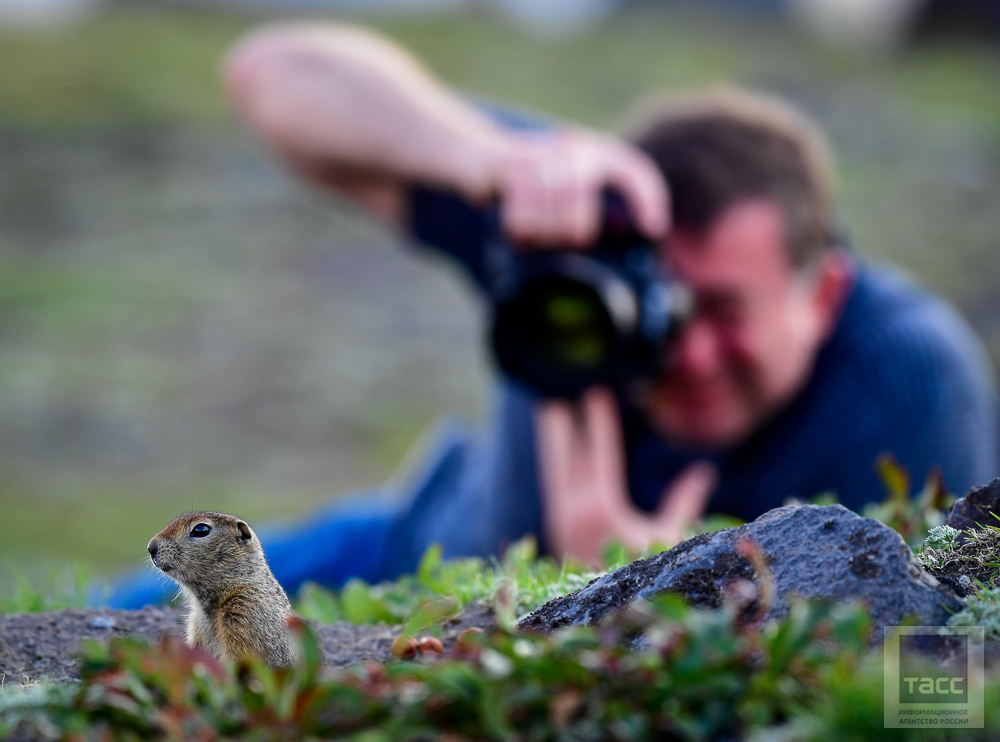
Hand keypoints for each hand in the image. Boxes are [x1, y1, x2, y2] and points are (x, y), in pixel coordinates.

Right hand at [496, 129, 668, 246]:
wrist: (480, 153)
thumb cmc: (530, 179)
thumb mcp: (567, 181)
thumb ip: (592, 200)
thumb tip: (628, 231)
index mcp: (591, 151)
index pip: (632, 170)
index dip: (648, 198)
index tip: (654, 228)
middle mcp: (572, 149)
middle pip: (580, 222)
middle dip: (566, 238)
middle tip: (554, 235)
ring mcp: (542, 157)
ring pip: (552, 224)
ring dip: (540, 235)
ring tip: (532, 227)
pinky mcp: (513, 169)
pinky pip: (523, 220)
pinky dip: (519, 230)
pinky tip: (517, 223)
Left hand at [535, 387, 716, 566]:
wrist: (613, 612)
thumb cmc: (650, 576)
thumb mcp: (671, 536)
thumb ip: (684, 502)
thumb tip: (704, 470)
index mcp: (602, 509)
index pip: (598, 454)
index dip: (598, 423)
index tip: (595, 395)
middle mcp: (574, 512)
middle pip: (566, 457)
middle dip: (563, 426)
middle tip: (556, 393)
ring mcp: (561, 521)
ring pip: (553, 470)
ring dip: (552, 441)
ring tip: (546, 411)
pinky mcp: (556, 530)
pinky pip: (554, 486)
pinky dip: (554, 465)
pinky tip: (556, 454)